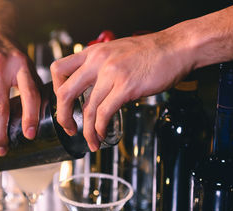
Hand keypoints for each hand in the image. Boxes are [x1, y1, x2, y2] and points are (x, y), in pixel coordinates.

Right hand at [0, 1, 40, 156]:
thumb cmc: (14, 55)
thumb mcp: (29, 66)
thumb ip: (36, 89)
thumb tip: (49, 119)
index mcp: (23, 65)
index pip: (29, 94)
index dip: (30, 116)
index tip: (28, 136)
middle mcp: (1, 66)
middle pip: (0, 106)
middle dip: (1, 133)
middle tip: (3, 152)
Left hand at [51, 30, 194, 151]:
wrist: (177, 47)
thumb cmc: (152, 51)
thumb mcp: (118, 51)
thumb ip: (102, 67)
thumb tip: (95, 88)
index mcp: (93, 52)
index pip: (58, 69)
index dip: (55, 90)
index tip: (64, 103)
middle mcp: (98, 62)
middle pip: (64, 93)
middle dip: (63, 116)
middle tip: (69, 128)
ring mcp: (111, 74)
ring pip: (86, 109)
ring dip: (86, 130)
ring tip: (91, 140)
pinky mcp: (126, 87)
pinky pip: (104, 113)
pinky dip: (100, 128)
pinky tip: (103, 134)